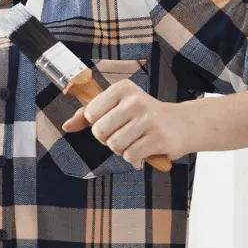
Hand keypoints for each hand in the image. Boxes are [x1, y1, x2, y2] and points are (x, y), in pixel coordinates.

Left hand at [60, 79, 190, 167]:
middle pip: (100, 132)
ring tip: (135, 141)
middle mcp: (136, 100)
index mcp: (122, 88)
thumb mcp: (116, 106)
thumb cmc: (142, 116)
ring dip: (122, 149)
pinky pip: (130, 156)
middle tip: (123, 134)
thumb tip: (66, 126)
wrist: (181, 124)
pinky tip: (144, 149)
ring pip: (115, 146)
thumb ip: (88, 115)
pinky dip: (134, 158)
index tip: (112, 121)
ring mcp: (149, 119)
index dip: (97, 124)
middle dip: (108, 139)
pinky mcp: (159, 138)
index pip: (90, 113)